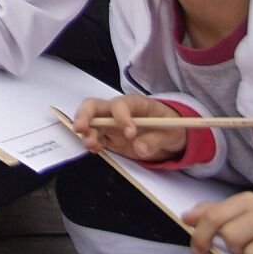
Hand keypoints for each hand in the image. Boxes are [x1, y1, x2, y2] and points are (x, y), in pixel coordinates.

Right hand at [71, 95, 188, 162]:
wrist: (170, 135)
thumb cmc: (171, 127)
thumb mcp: (171, 133)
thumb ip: (156, 140)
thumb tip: (139, 148)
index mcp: (135, 104)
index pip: (120, 104)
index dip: (121, 117)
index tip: (130, 134)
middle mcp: (118, 111)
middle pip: (94, 106)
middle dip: (84, 115)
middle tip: (81, 128)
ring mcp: (111, 124)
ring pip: (91, 122)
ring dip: (87, 132)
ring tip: (90, 144)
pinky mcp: (110, 137)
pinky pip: (96, 137)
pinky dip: (92, 143)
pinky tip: (96, 149)